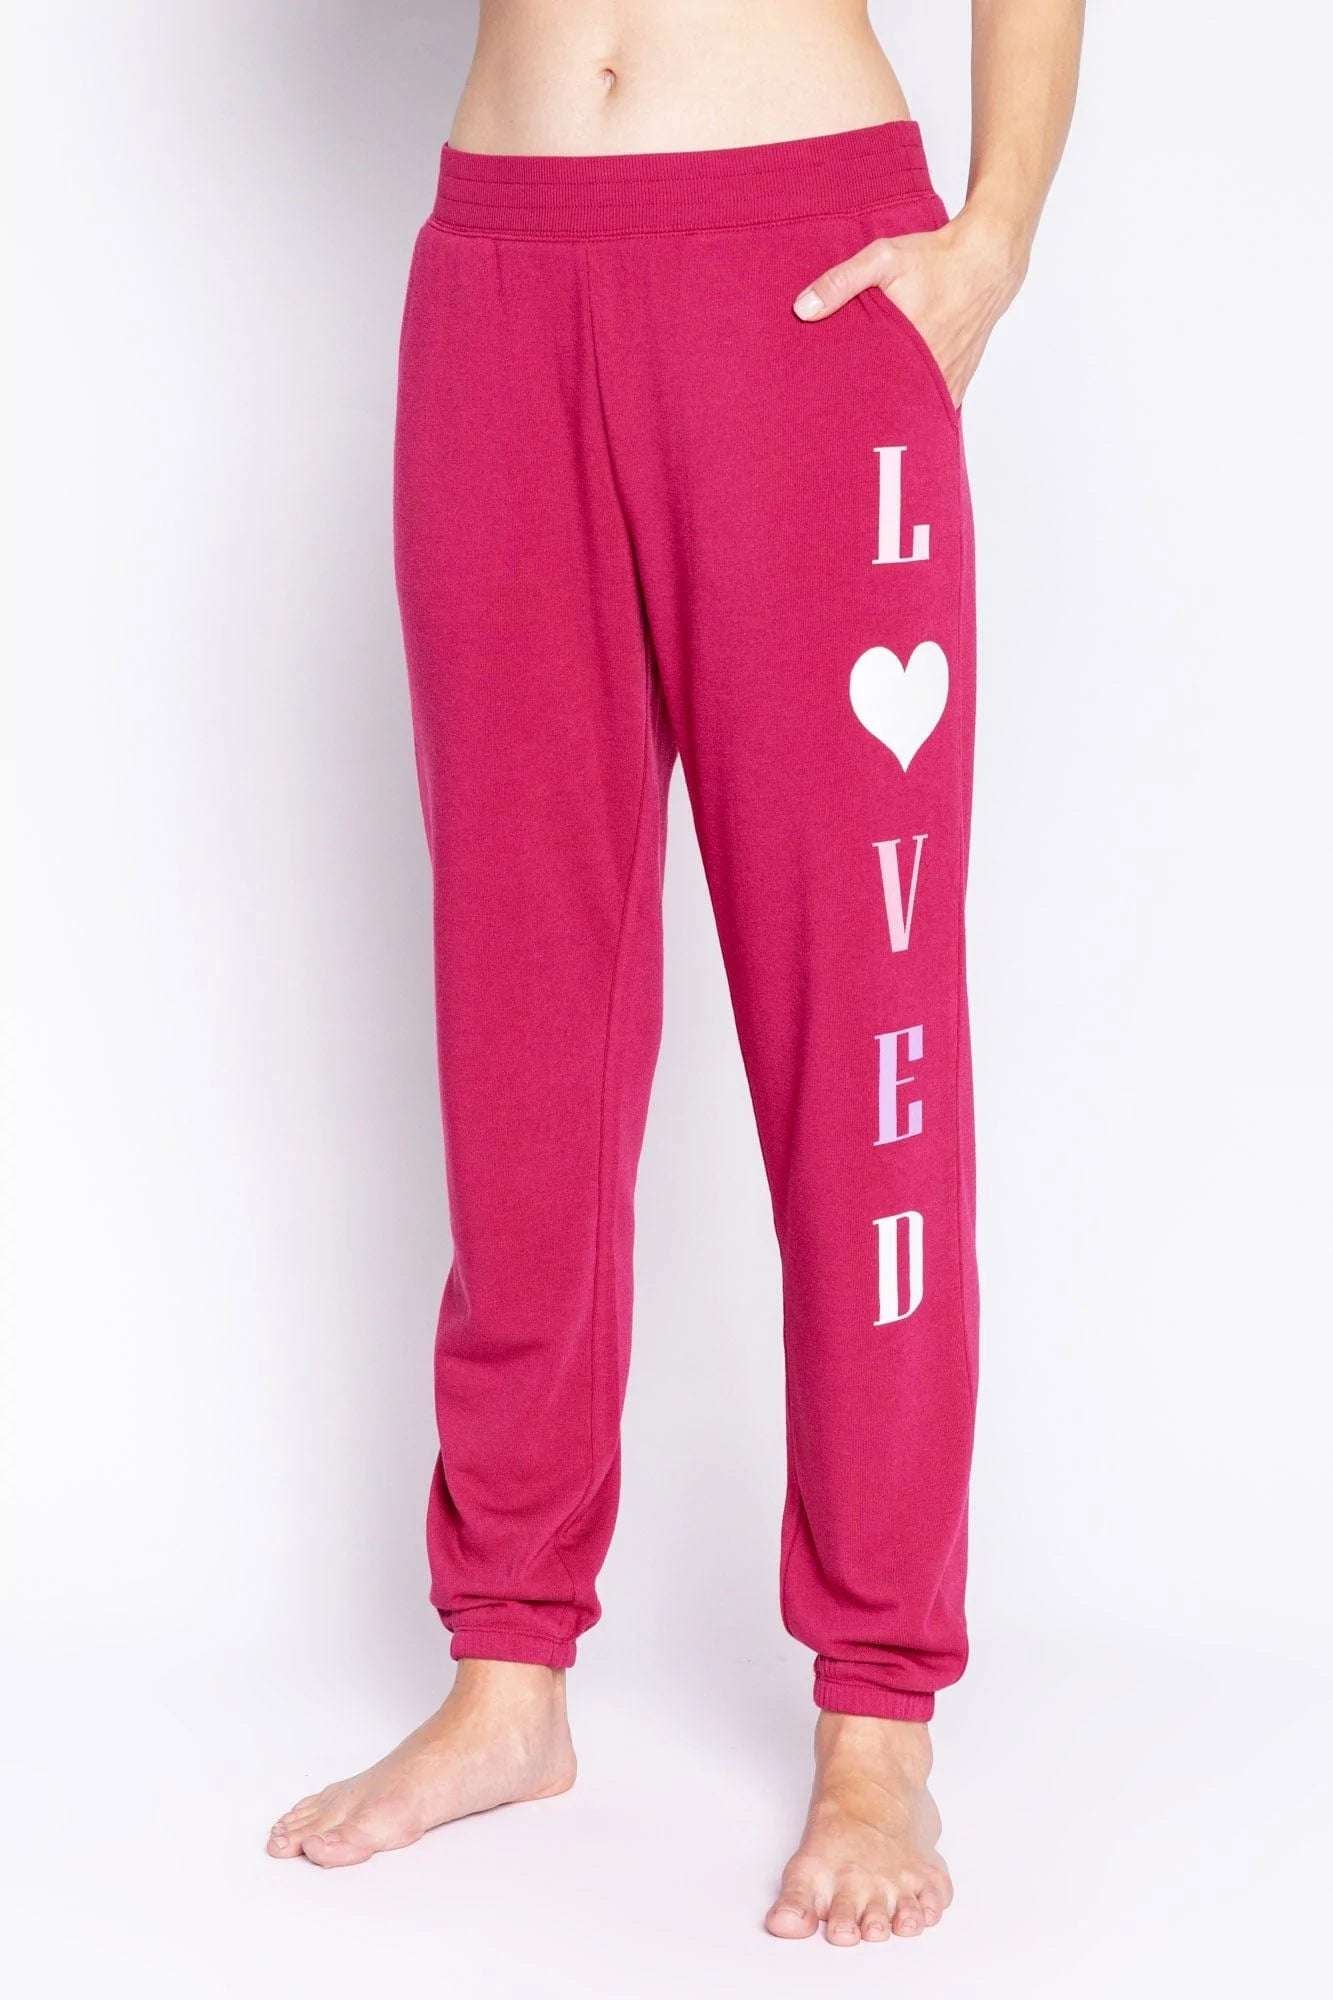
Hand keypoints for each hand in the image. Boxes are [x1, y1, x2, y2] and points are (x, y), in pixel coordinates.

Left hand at [792, 208, 1029, 405]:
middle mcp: (930, 372)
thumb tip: (802, 309)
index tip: (826, 408)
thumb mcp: (883, 258)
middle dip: (866, 412)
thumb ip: (841, 282)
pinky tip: (899, 410)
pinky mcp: (958, 379)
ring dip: (892, 412)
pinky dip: (916, 407)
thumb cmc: (936, 258)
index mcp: (908, 349)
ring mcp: (947, 379)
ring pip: (913, 409)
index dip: (846, 402)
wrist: (987, 259)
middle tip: (840, 418)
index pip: (868, 391)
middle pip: (890, 407)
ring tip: (866, 420)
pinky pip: (933, 405)